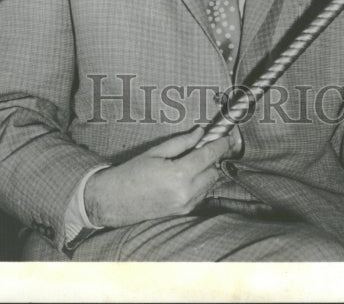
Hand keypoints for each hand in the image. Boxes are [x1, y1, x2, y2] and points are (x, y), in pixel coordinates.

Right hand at [83, 125, 241, 228]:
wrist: (116, 200)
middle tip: (202, 147)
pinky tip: (186, 176)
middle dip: (212, 158)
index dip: (220, 144)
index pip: (209, 156)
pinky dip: (200, 183)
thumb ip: (181, 142)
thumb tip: (200, 133)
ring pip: (210, 185)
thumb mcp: (156, 151)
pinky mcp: (183, 212)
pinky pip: (201, 195)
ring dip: (207, 171)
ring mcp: (185, 205)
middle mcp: (186, 192)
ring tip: (191, 161)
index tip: (227, 136)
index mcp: (179, 174)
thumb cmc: (133, 172)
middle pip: (214, 172)